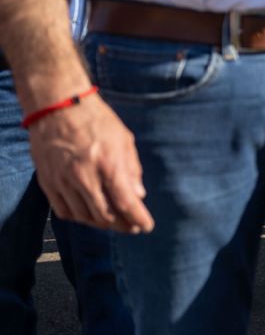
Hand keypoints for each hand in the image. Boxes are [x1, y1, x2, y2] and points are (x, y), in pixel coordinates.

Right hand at [27, 95, 153, 233]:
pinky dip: (79, 217)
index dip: (138, 218)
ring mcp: (63, 181)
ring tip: (113, 221)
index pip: (125, 202)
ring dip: (101, 223)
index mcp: (108, 164)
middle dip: (121, 225)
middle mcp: (84, 176)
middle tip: (131, 226)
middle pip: (105, 215)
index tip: (146, 227)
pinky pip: (63, 211)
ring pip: (84, 217)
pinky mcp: (48, 182)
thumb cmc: (97, 121)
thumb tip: (139, 195)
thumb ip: (132, 169)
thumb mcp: (124, 139)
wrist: (58, 107)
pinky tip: (89, 214)